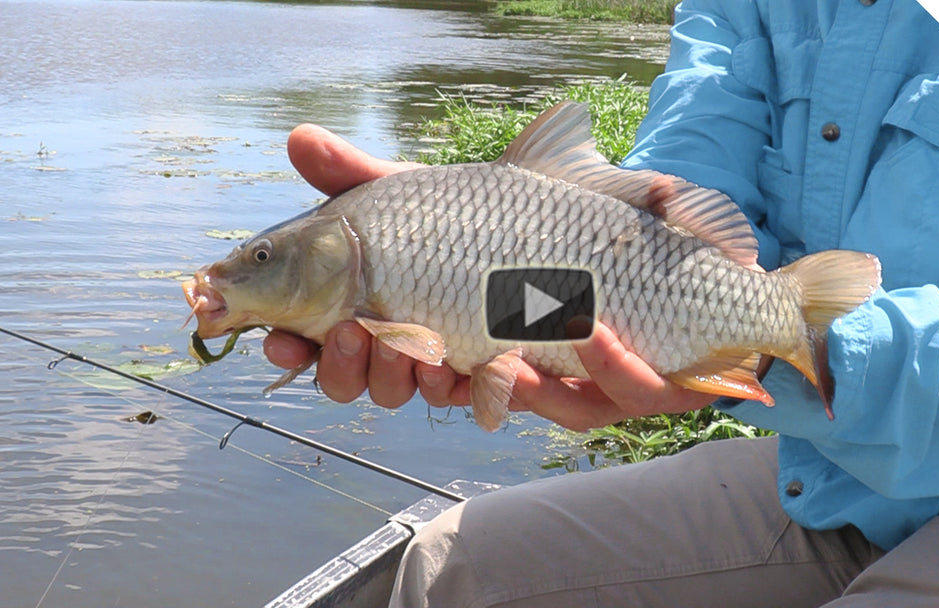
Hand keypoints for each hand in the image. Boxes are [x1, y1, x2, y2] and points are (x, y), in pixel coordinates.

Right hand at [263, 124, 460, 407]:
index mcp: (348, 307)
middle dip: (341, 362)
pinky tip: (454, 362)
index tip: (280, 341)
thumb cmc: (450, 214)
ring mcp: (426, 363)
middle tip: (351, 330)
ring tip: (404, 338)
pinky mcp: (473, 374)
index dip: (286, 348)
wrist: (529, 228)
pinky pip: (456, 395)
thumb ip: (348, 172)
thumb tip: (297, 136)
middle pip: (343, 379)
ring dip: (391, 372)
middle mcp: (380, 342)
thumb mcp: (401, 192)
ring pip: (393, 391)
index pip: (302, 343)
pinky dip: (452, 383)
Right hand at [264, 124, 713, 428]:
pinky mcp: (606, 392)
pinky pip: (592, 402)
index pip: (348, 357)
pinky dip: (589, 369)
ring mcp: (528, 383)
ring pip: (481, 404)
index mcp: (417, 327)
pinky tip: (583, 332)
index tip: (278, 341)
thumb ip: (371, 177)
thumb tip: (296, 139)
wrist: (628, 239)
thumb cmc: (517, 226)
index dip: (311, 356)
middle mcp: (462, 365)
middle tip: (358, 331)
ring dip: (452, 378)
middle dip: (366, 368)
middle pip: (392, 392)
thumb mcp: (440, 197)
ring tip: (438, 347)